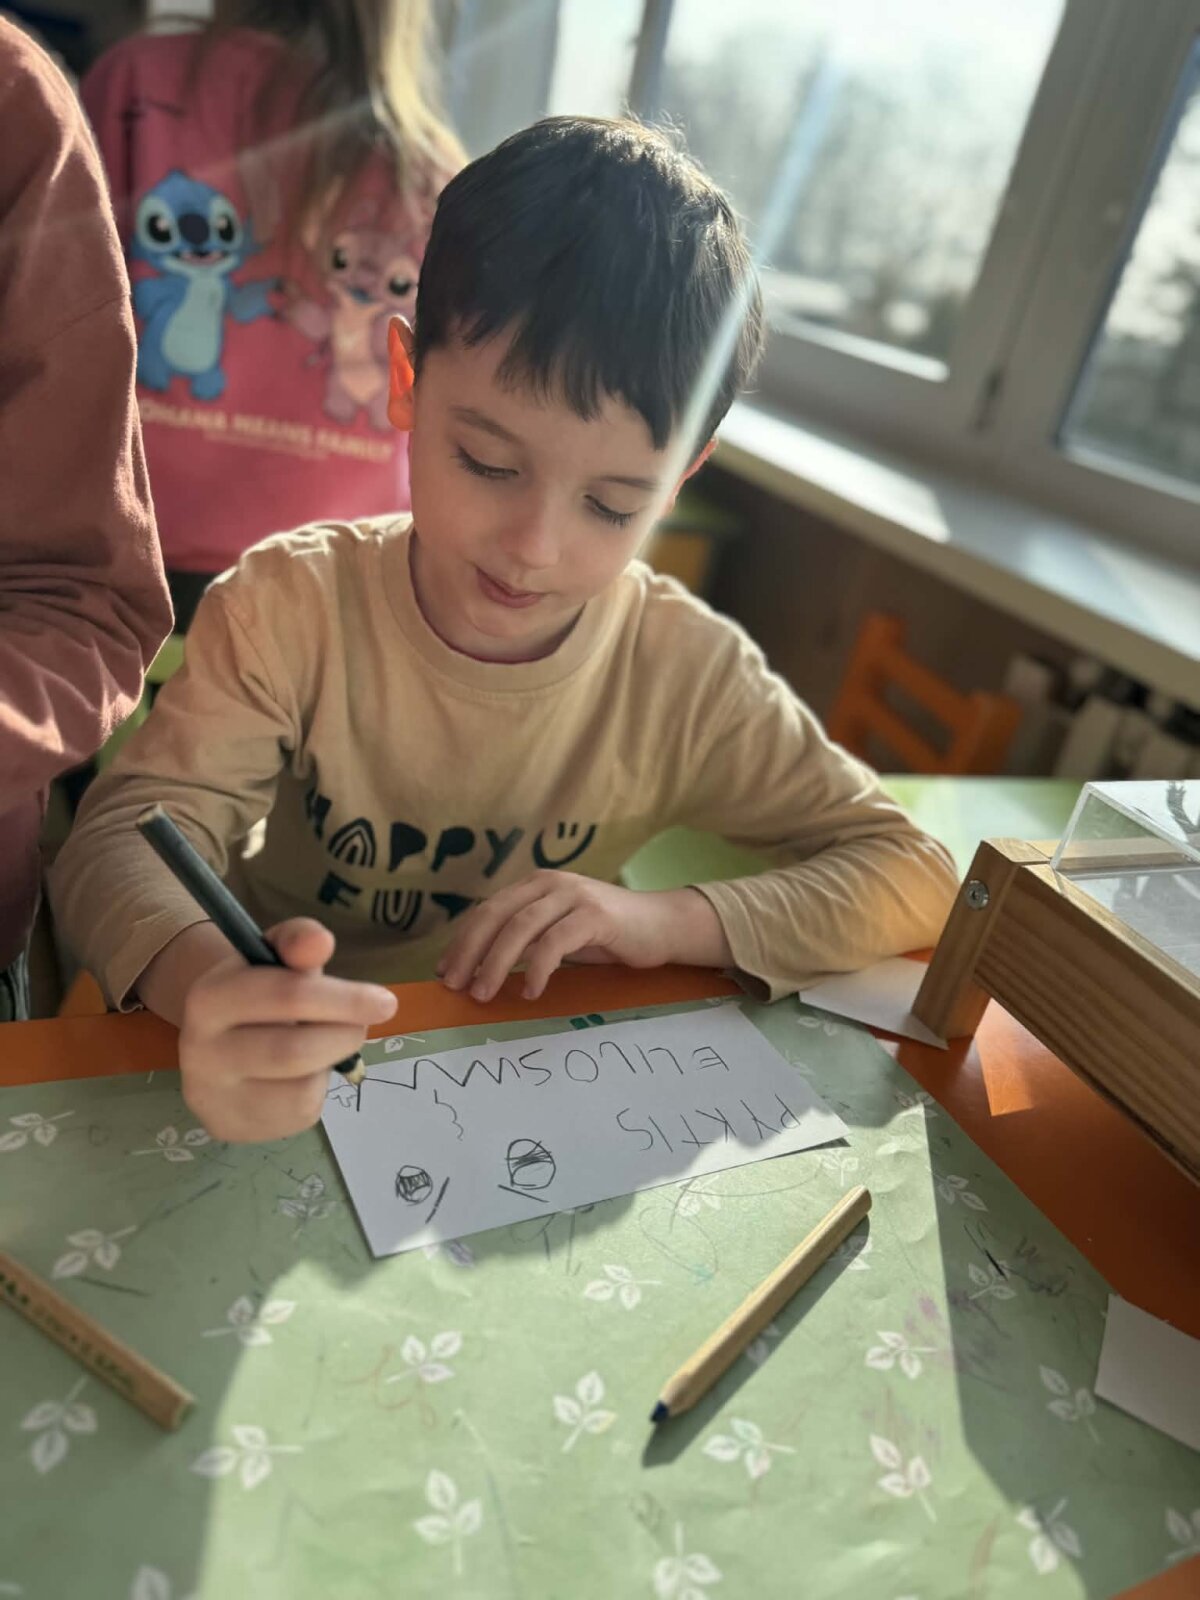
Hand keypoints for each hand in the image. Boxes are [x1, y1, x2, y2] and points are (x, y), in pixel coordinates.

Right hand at [176, 918, 396, 1142]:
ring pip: (301, 1087)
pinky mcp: (233, 1126)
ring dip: (330, 1063)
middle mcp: (202, 1051)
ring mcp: (215, 1096)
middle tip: (362, 1027)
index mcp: (210, 998)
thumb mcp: (271, 958)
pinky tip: (303, 1074)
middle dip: (343, 1036)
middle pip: (293, 1050)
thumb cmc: (255, 996)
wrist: (213, 1049)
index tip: (386, 1001)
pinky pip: (298, 1112)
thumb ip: (296, 942)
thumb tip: (320, 942)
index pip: (285, 996)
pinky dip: (316, 1090)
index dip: (342, 998)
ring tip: (328, 1044)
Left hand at [437, 872, 730, 1002]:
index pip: (487, 909)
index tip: (445, 971)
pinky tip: (530, 991)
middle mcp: (550, 883)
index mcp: (535, 885)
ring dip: (496, 964)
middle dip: (470, 952)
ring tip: (484, 993)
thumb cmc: (607, 933)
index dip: (462, 940)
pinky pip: (556, 942)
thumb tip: (481, 967)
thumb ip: (527, 938)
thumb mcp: (558, 930)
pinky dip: (538, 969)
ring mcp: (573, 896)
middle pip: (496, 916)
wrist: (661, 925)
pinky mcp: (595, 915)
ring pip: (520, 928)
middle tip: (455, 986)